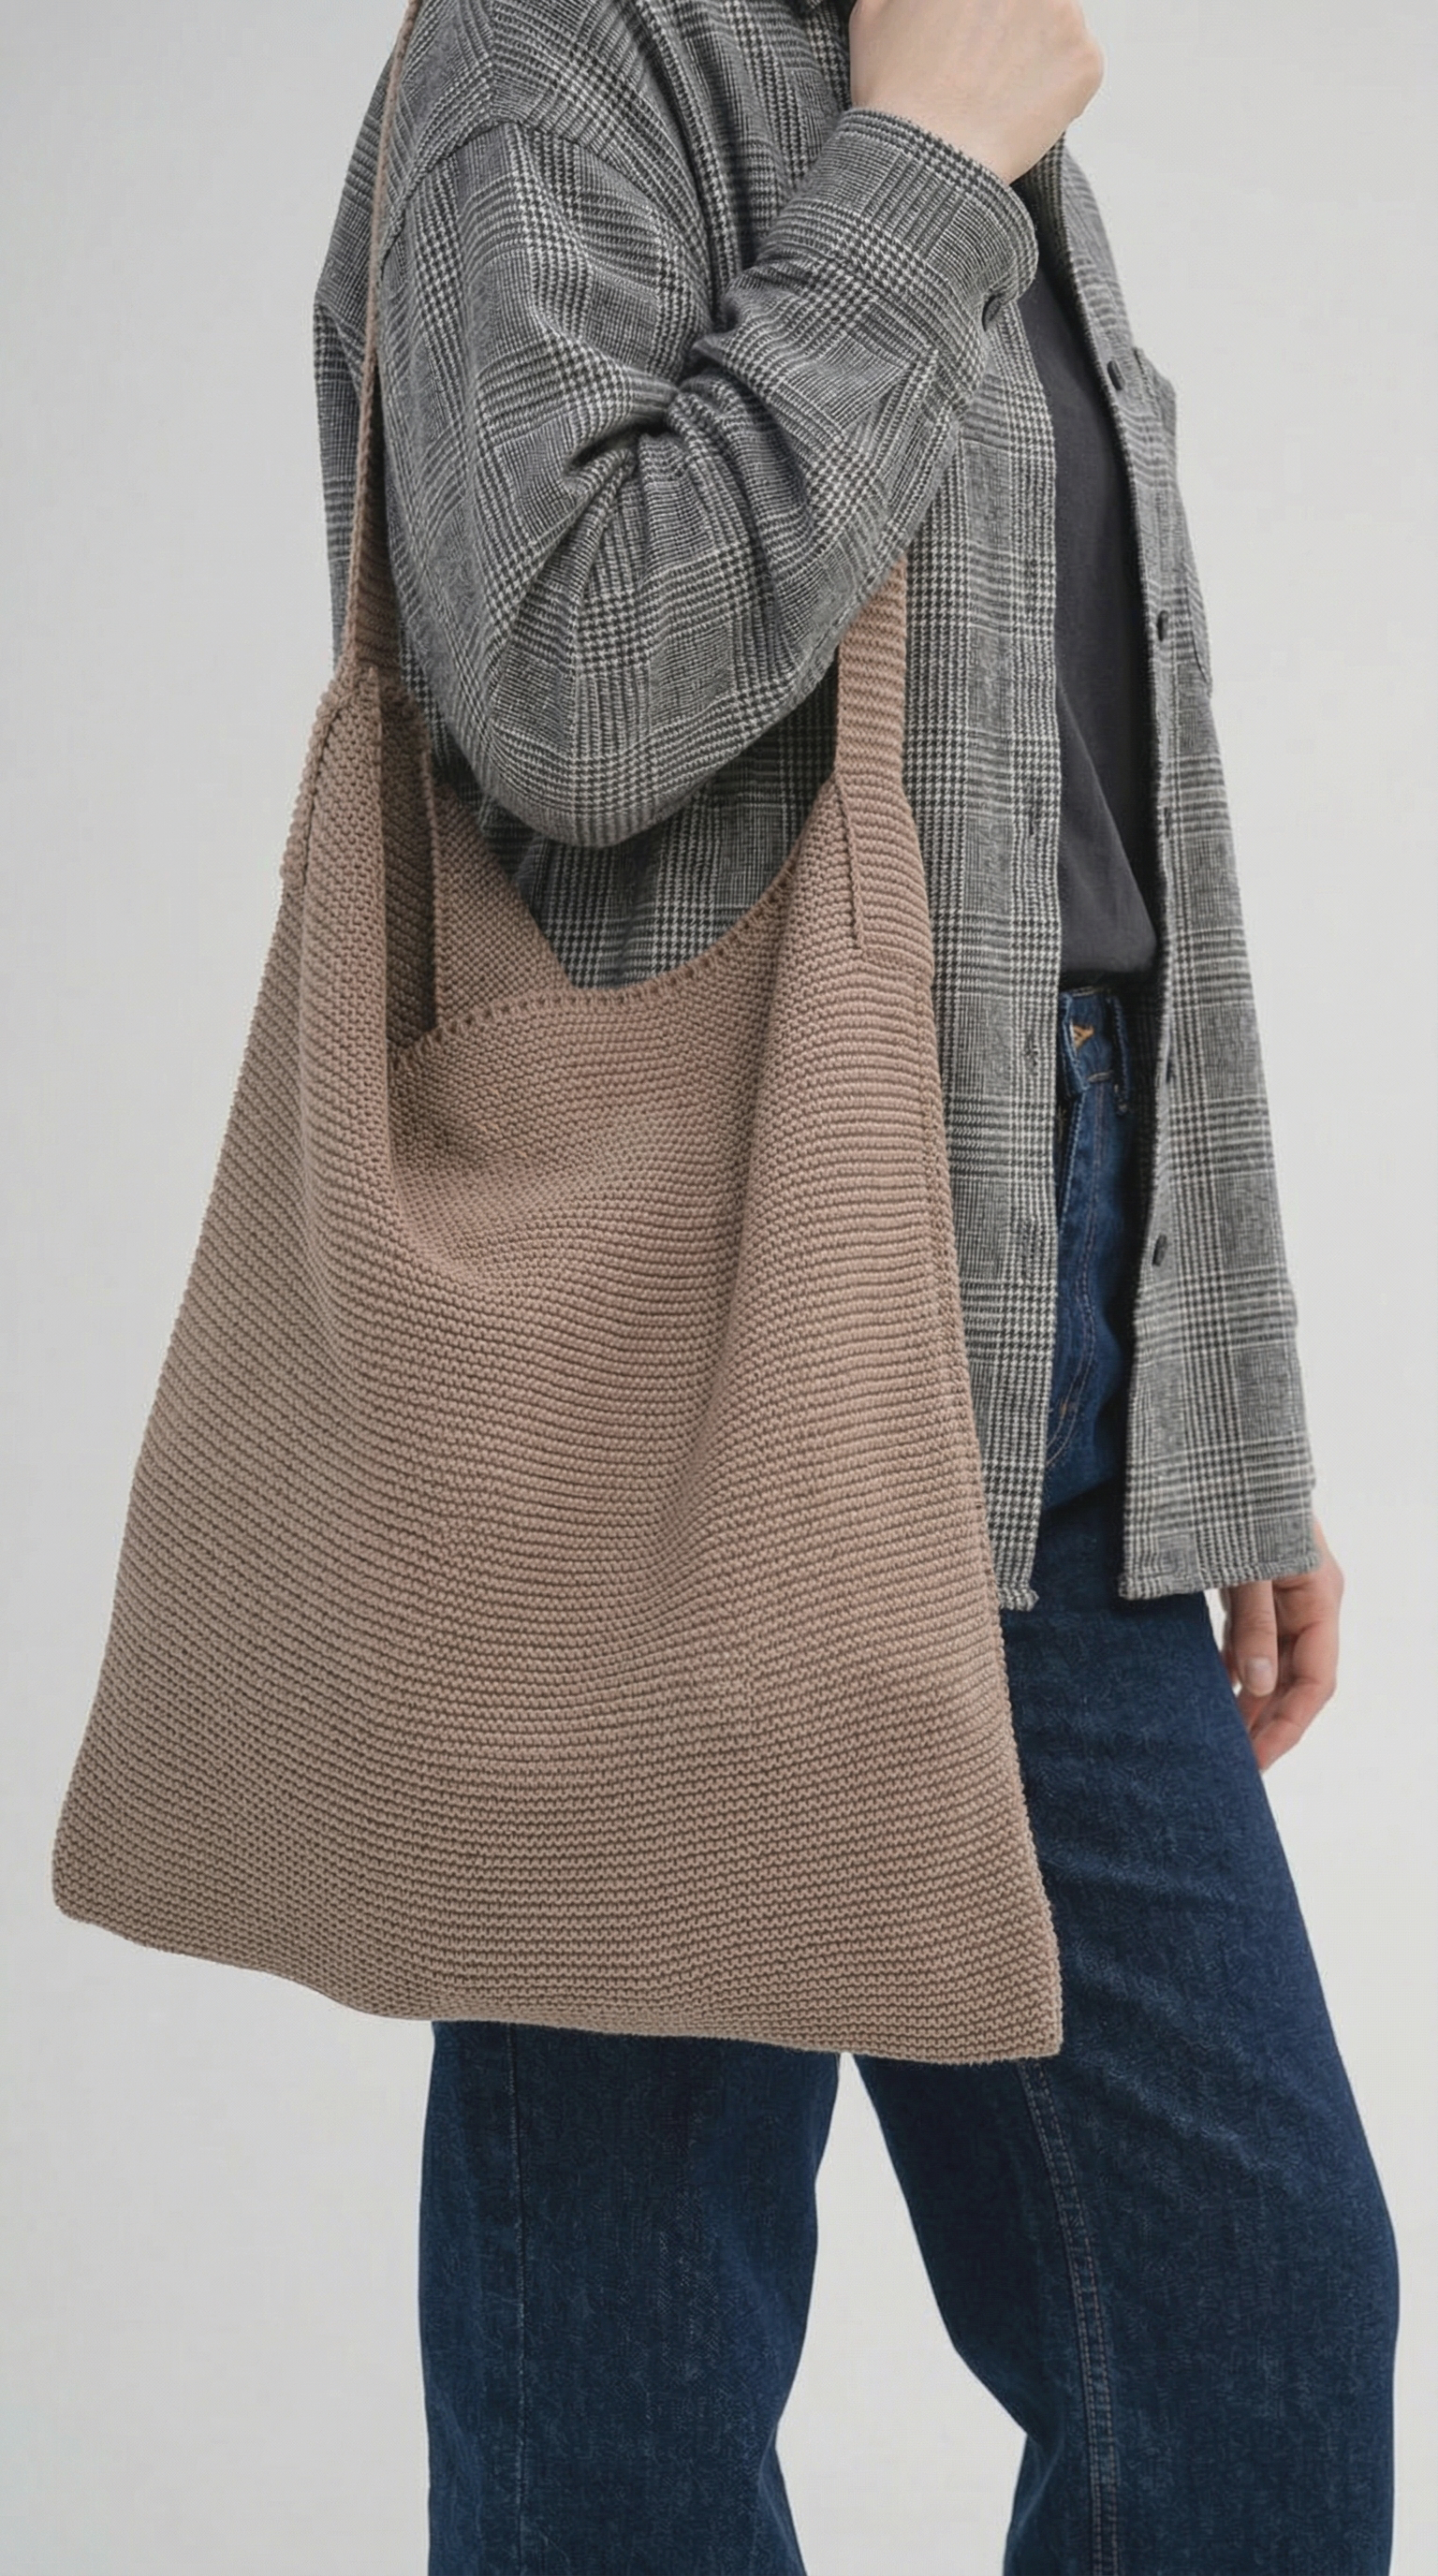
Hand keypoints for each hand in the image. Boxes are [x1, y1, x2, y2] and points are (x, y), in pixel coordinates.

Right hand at [848, 0, 1103, 185]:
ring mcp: (1066, 13)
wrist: (927, 159)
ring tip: (996, 89)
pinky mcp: (1086, 60)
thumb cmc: (893, 89)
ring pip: (1057, 23)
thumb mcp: (873, 12)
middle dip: (1011, 21)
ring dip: (1036, 48)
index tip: (972, 32)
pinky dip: (1057, 88)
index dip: (981, 13)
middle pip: (1030, 0)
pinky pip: (1077, 67)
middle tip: (983, 61)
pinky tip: (1018, 109)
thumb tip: (918, 2)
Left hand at [1218, 1517, 1343, 1771]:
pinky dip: (1238, 1668)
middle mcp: (1311, 1598)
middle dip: (1269, 1722)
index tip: (1257, 1762)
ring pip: (1276, 1662)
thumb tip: (1253, 1688)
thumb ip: (1252, 1625)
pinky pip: (1256, 1639)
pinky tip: (1217, 1692)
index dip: (1288, 1726)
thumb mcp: (1246, 1564)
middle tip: (1235, 1765)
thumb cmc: (1237, 1497)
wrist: (1223, 1443)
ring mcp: (1286, 1591)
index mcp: (1320, 1596)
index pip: (1316, 1681)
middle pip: (1298, 1678)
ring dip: (1254, 1700)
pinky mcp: (1258, 1582)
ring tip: (1225, 1740)